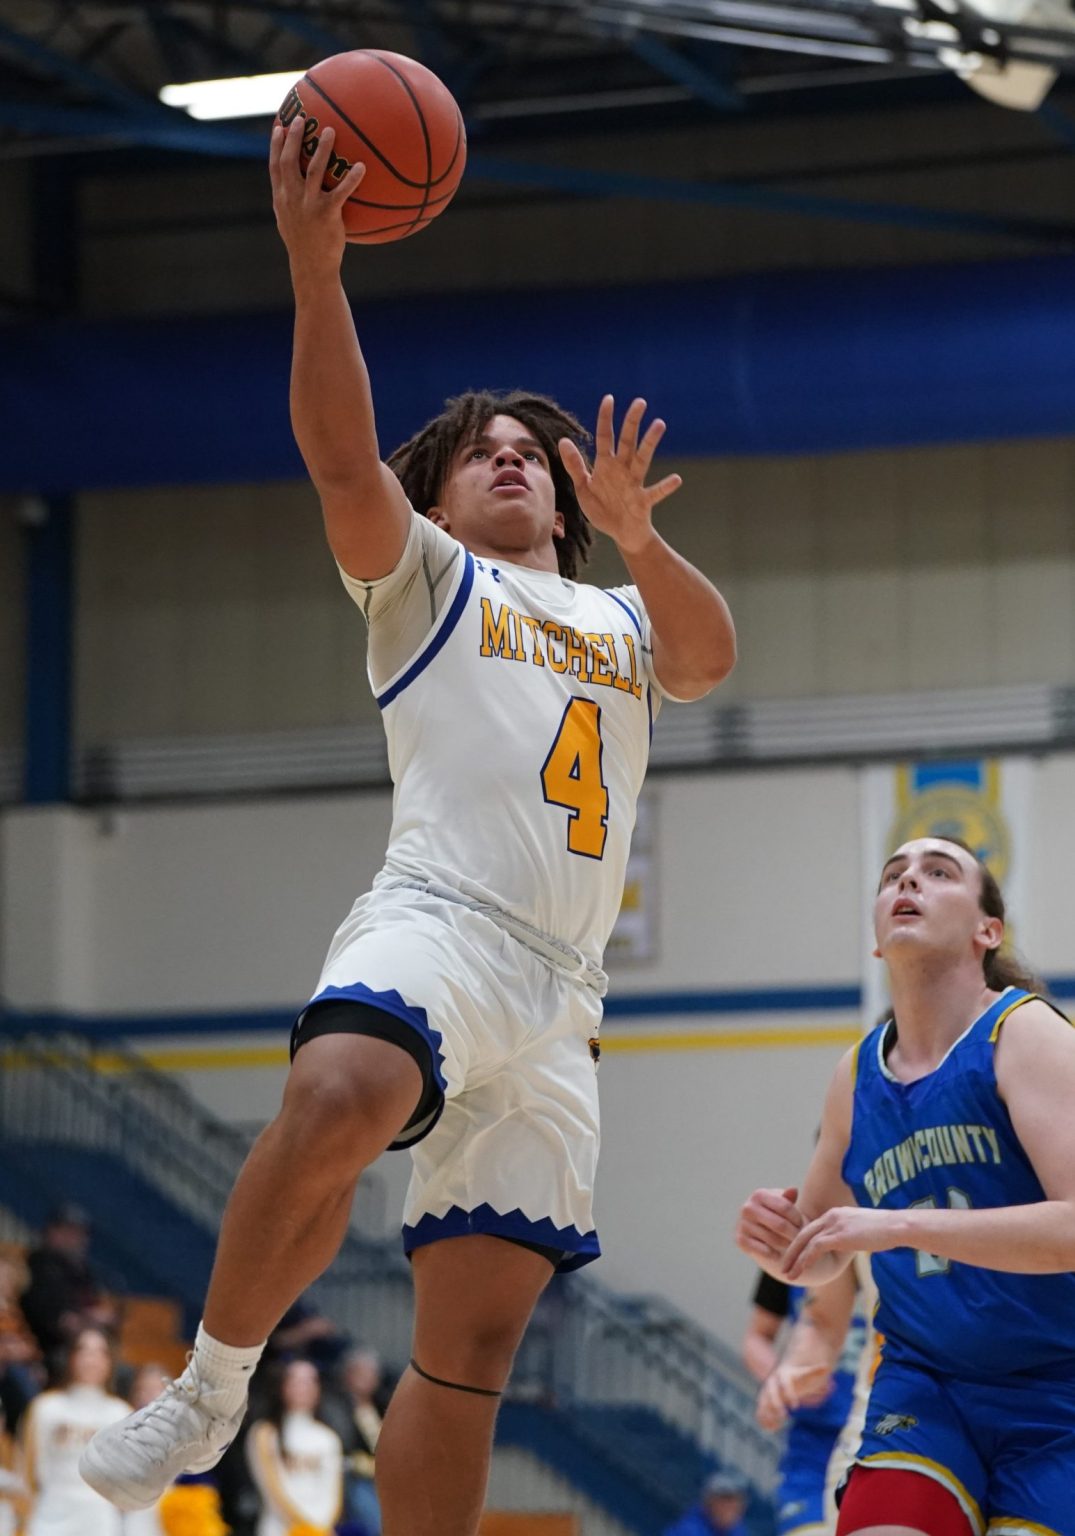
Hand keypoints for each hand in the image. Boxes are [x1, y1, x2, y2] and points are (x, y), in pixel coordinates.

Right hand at [269, 118, 366, 271]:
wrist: (311, 267)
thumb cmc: (304, 246)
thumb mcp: (290, 222)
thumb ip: (291, 202)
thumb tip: (297, 189)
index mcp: (281, 199)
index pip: (274, 166)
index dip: (275, 145)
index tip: (279, 127)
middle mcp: (291, 198)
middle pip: (289, 160)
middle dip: (295, 138)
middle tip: (302, 118)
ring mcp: (308, 205)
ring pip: (313, 170)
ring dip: (322, 149)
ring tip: (331, 131)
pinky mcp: (326, 214)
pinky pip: (341, 192)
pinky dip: (351, 179)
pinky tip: (362, 167)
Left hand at [558, 396, 681, 556]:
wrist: (621, 534)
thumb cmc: (603, 509)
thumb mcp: (583, 488)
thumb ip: (574, 466)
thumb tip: (563, 440)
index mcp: (605, 466)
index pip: (605, 437)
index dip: (606, 418)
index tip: (609, 399)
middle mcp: (622, 470)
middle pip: (627, 441)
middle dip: (632, 422)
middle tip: (640, 402)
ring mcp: (635, 484)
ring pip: (643, 459)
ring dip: (650, 443)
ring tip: (659, 424)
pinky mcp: (643, 501)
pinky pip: (656, 492)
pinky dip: (665, 487)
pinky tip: (676, 479)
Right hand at [735, 1187, 803, 1271]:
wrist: (758, 1232)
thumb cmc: (776, 1215)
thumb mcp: (782, 1204)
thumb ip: (788, 1198)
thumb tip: (793, 1190)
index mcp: (759, 1195)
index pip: (785, 1207)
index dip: (798, 1219)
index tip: (803, 1226)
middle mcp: (748, 1208)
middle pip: (780, 1225)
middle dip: (794, 1234)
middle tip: (801, 1240)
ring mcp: (742, 1224)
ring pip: (774, 1239)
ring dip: (787, 1246)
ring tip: (793, 1246)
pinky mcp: (741, 1241)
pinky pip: (764, 1251)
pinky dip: (775, 1254)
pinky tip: (780, 1254)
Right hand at [756, 1363, 833, 1431]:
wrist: (785, 1378)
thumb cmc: (798, 1378)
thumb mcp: (807, 1374)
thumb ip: (815, 1372)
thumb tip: (826, 1367)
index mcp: (783, 1375)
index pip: (785, 1383)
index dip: (789, 1393)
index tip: (796, 1406)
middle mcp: (772, 1383)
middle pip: (771, 1392)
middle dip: (775, 1403)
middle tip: (784, 1416)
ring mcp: (766, 1392)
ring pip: (763, 1402)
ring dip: (767, 1413)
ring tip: (776, 1425)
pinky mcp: (764, 1402)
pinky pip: (760, 1410)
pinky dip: (763, 1419)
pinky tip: (771, 1428)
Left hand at [783, 1205, 900, 1281]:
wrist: (897, 1226)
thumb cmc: (884, 1232)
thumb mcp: (861, 1231)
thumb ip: (848, 1236)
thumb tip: (845, 1246)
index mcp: (835, 1214)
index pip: (810, 1228)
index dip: (799, 1244)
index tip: (792, 1258)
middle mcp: (831, 1216)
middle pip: (802, 1234)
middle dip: (790, 1251)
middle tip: (782, 1267)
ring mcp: (834, 1224)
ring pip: (806, 1242)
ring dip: (794, 1259)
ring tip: (787, 1274)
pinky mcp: (839, 1235)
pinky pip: (815, 1248)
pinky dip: (805, 1259)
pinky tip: (800, 1270)